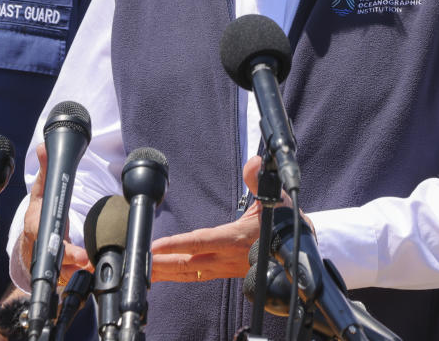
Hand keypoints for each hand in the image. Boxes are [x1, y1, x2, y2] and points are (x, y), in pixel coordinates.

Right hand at [17, 144, 91, 283]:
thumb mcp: (41, 191)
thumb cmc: (39, 212)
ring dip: (80, 271)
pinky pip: (71, 276)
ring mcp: (51, 261)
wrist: (31, 238)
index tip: (77, 252)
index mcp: (37, 226)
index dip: (62, 246)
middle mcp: (43, 247)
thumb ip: (46, 170)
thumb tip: (43, 146)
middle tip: (88, 260)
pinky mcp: (61, 271)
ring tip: (95, 267)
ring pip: (65, 272)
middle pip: (56, 259)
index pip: (47, 237)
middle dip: (72, 262)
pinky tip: (95, 271)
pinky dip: (83, 274)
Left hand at [150, 156, 311, 282]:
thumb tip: (253, 164)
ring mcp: (226, 268)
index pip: (202, 242)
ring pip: (190, 273)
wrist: (300, 251)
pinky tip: (164, 273)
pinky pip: (197, 275)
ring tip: (143, 271)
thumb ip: (258, 180)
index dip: (178, 244)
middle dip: (162, 264)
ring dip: (166, 272)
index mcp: (237, 239)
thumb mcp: (274, 197)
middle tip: (138, 263)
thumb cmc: (285, 222)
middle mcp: (228, 257)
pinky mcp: (225, 272)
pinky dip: (178, 274)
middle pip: (189, 264)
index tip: (155, 246)